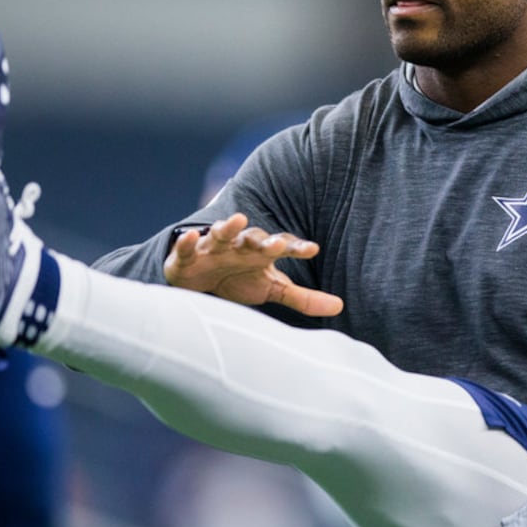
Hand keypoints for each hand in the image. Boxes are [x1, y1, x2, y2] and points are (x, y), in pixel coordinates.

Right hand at [163, 212, 343, 317]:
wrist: (197, 281)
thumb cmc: (238, 280)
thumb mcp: (271, 288)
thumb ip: (303, 298)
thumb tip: (340, 305)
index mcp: (260, 252)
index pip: (282, 246)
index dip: (296, 247)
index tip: (312, 249)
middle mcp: (238, 246)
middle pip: (253, 238)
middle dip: (264, 240)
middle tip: (276, 245)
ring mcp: (212, 248)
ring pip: (221, 234)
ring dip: (228, 227)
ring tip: (237, 220)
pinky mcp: (186, 257)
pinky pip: (186, 247)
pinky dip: (187, 242)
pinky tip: (191, 237)